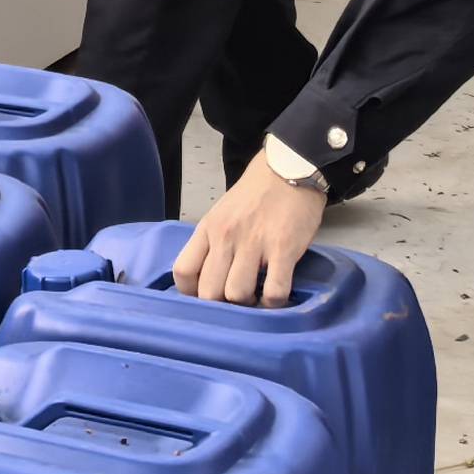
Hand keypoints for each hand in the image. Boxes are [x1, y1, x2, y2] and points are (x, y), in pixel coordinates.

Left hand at [172, 157, 329, 304]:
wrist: (290, 168)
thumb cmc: (255, 194)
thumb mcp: (222, 213)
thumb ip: (212, 242)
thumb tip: (208, 278)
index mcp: (208, 228)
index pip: (183, 271)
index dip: (191, 293)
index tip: (205, 298)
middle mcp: (226, 237)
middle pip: (209, 292)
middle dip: (221, 305)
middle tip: (234, 302)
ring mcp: (254, 244)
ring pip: (238, 295)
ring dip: (248, 304)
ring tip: (256, 297)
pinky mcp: (283, 249)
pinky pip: (274, 291)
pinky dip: (274, 303)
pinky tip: (276, 295)